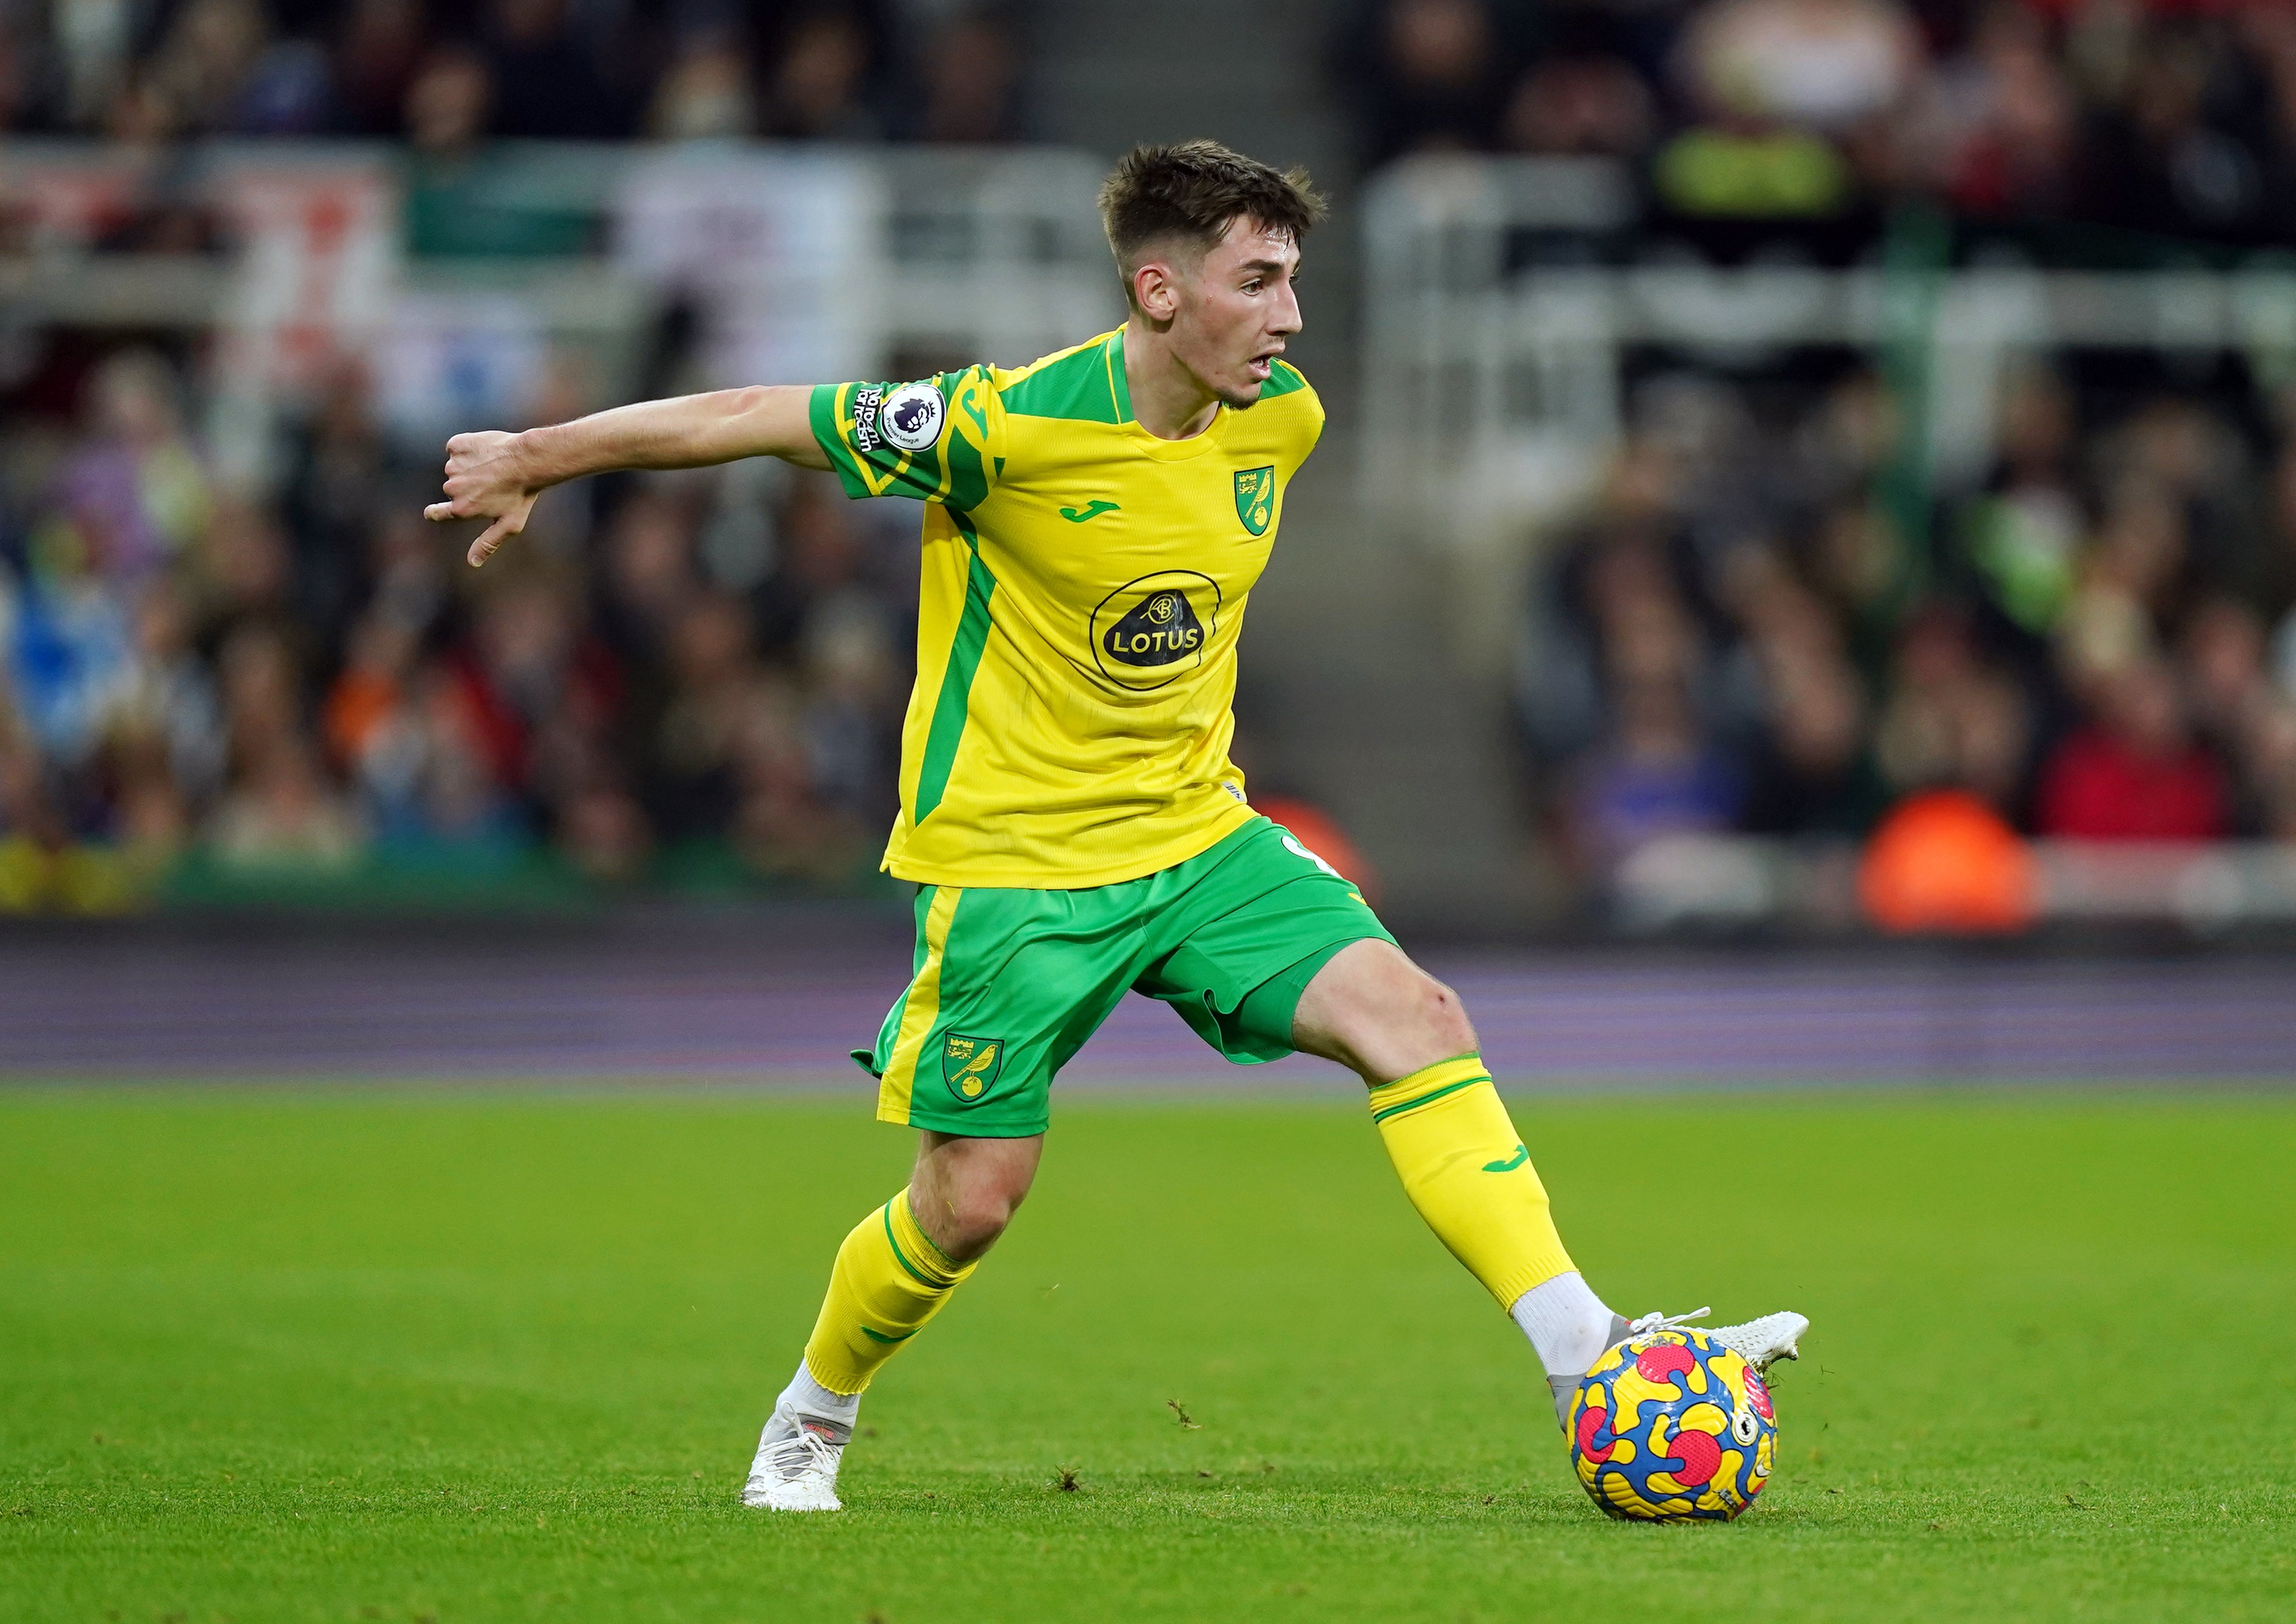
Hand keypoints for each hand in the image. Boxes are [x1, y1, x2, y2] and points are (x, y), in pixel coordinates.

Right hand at [424, 430, 541, 567]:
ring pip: (457, 467)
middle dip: (469, 486)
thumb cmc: (522, 495)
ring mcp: (453, 466)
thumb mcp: (509, 525)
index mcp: (461, 509)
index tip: (432, 512)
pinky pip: (457, 448)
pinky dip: (468, 448)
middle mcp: (452, 488)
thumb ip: (487, 544)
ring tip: (493, 467)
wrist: (528, 461)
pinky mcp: (457, 446)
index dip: (434, 512)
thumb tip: (472, 563)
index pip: (436, 513)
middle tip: (493, 483)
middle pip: (453, 488)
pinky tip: (486, 451)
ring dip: (470, 466)